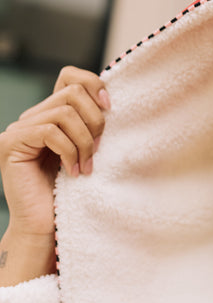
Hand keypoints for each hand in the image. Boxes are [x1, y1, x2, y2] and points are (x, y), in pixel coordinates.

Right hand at [0, 67, 109, 281]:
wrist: (47, 227)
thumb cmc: (72, 194)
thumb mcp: (88, 151)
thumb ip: (92, 126)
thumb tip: (109, 100)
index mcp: (51, 115)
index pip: (69, 76)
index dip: (93, 84)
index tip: (110, 108)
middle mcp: (31, 117)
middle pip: (72, 93)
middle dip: (95, 122)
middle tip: (99, 151)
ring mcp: (18, 130)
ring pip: (64, 112)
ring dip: (84, 141)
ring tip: (87, 166)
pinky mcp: (11, 144)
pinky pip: (50, 132)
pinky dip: (69, 152)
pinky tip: (73, 172)